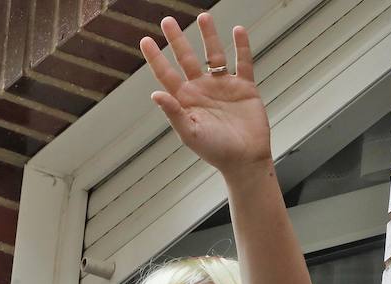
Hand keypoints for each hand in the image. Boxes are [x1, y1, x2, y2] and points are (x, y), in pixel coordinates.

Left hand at [139, 13, 270, 176]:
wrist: (245, 160)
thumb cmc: (216, 151)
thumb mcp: (190, 133)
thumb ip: (173, 113)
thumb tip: (156, 94)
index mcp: (186, 100)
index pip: (166, 74)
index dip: (155, 58)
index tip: (145, 40)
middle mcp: (202, 89)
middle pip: (186, 58)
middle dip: (177, 39)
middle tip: (167, 20)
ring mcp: (223, 87)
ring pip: (214, 55)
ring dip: (209, 36)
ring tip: (203, 16)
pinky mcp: (244, 88)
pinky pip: (243, 63)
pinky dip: (242, 47)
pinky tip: (238, 31)